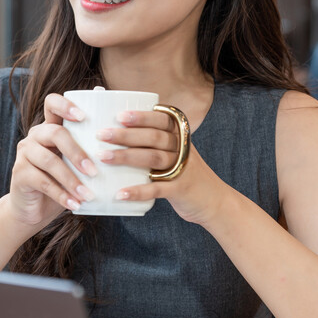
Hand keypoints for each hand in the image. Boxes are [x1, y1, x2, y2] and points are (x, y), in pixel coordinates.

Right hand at [9, 94, 97, 228]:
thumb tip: (122, 145)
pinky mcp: (19, 174)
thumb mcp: (76, 166)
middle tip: (94, 171)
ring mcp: (24, 154)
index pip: (52, 103)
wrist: (34, 209)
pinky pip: (43, 182)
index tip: (83, 117)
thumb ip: (90, 152)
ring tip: (88, 194)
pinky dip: (62, 194)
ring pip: (50, 161)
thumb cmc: (62, 183)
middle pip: (55, 133)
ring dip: (71, 179)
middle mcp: (35, 136)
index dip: (65, 105)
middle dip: (77, 152)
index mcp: (50, 127)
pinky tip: (76, 204)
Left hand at [97, 110, 227, 226]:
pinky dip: (138, 191)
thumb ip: (156, 144)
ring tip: (103, 157)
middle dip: (126, 135)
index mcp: (181, 137)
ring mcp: (183, 169)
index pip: (162, 120)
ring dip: (126, 157)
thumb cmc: (186, 175)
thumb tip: (116, 133)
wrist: (215, 201)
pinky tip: (120, 193)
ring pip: (153, 158)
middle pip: (154, 137)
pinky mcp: (180, 190)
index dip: (142, 117)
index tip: (119, 116)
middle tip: (101, 135)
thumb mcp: (177, 154)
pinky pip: (157, 189)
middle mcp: (183, 150)